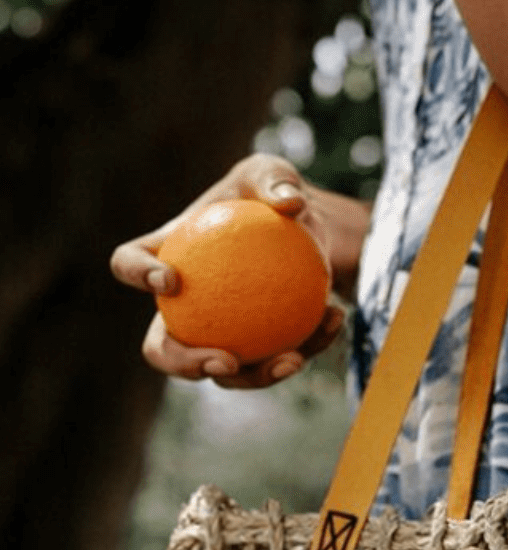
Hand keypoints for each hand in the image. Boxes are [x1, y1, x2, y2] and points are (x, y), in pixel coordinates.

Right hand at [110, 154, 367, 388]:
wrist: (305, 229)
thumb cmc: (272, 195)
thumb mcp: (273, 172)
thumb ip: (275, 179)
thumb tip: (291, 203)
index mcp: (166, 255)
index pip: (130, 263)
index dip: (137, 275)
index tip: (170, 280)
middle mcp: (183, 306)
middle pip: (163, 348)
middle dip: (184, 364)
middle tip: (226, 360)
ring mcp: (217, 334)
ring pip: (225, 372)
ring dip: (258, 376)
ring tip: (293, 359)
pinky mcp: (258, 350)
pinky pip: (277, 359)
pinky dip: (309, 346)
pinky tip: (335, 320)